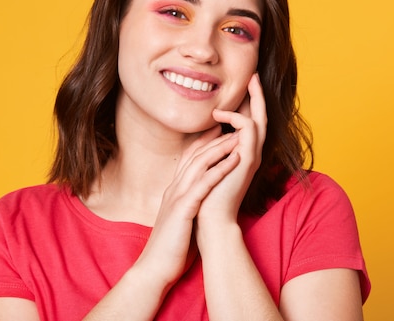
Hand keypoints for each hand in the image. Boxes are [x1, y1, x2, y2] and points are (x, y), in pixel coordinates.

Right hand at [132, 126, 240, 286]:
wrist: (154, 269)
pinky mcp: (183, 209)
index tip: (221, 131)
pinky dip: (220, 169)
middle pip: (195, 155)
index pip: (189, 160)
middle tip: (233, 124)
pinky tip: (234, 159)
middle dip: (215, 138)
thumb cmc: (170, 249)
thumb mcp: (180, 221)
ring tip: (239, 136)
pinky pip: (203, 184)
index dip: (204, 143)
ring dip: (220, 148)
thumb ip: (188, 207)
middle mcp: (174, 189)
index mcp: (174, 192)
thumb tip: (202, 203)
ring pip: (199, 163)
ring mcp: (177, 197)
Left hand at [197, 73, 266, 224]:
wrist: (210, 218)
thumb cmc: (206, 194)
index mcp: (243, 153)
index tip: (244, 84)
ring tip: (236, 92)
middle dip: (258, 95)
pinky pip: (249, 130)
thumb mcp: (208, 162)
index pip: (250, 121)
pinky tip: (219, 115)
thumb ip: (213, 146)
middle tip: (253, 75)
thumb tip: (210, 128)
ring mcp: (251, 156)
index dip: (249, 102)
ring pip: (259, 119)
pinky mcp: (247, 160)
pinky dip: (236, 118)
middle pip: (261, 117)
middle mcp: (251, 153)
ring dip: (250, 101)